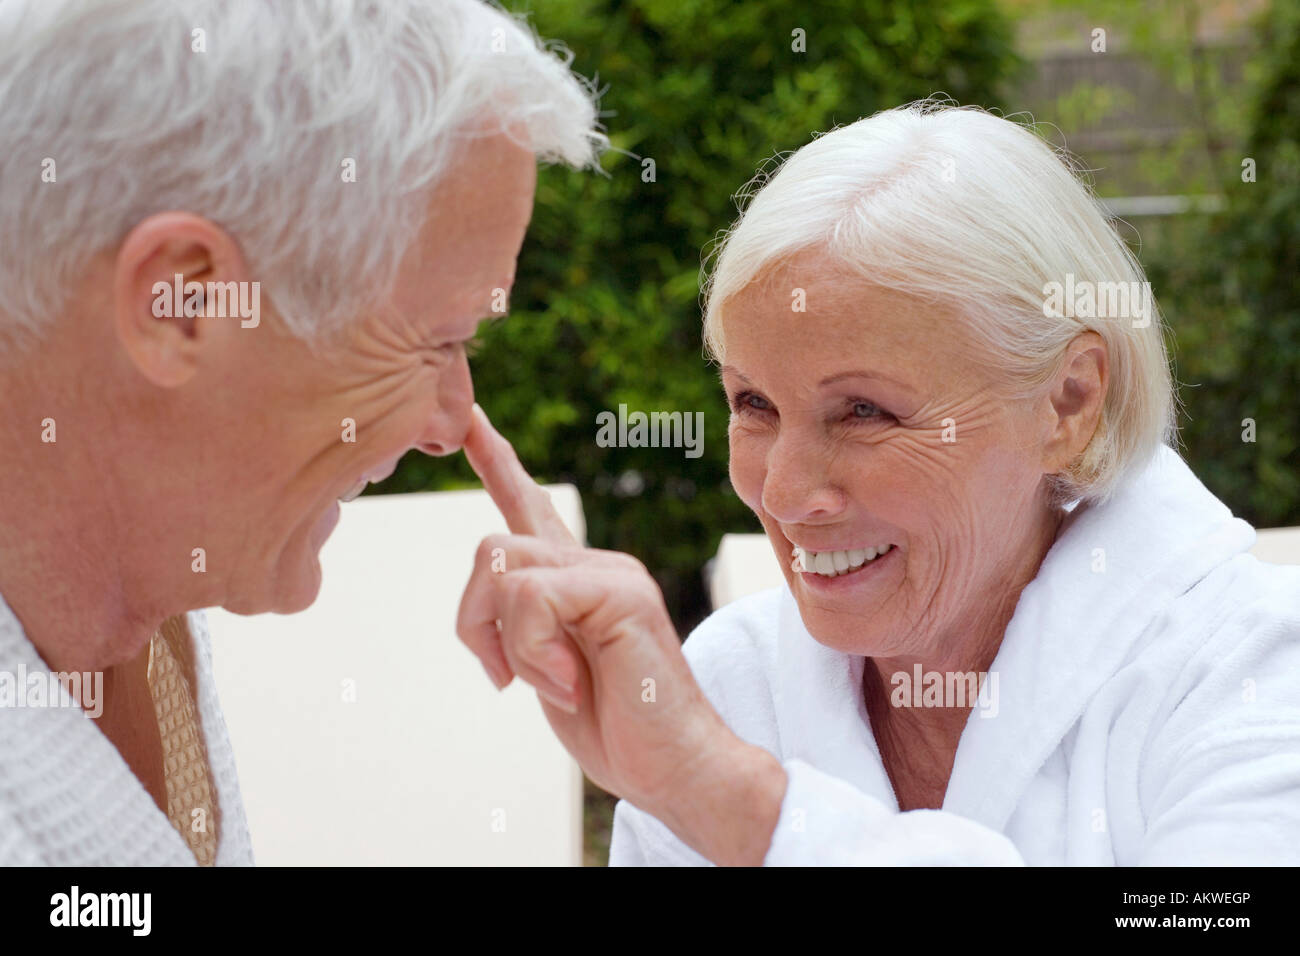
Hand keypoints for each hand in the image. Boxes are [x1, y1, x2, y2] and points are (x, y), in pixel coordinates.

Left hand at [456, 404, 785, 862]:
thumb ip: (521, 627)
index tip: (468, 417)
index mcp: (576, 579)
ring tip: (556, 684)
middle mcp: (594, 563)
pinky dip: (533, 652)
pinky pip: (532, 598)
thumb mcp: (548, 671)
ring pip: (503, 570)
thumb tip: (484, 606)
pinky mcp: (620, 591)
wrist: (678, 767)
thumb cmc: (618, 727)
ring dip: (510, 644)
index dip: (496, 460)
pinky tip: (570, 683)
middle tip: (507, 679)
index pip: (528, 504)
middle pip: (491, 549)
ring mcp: (611, 572)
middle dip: (474, 623)